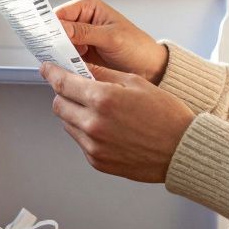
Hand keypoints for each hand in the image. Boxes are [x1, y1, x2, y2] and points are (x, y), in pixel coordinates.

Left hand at [40, 62, 194, 183]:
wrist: (181, 150)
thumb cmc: (166, 116)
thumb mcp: (136, 83)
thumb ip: (103, 74)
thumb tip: (82, 67)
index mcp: (103, 99)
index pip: (62, 84)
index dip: (51, 73)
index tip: (47, 69)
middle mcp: (93, 124)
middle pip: (59, 105)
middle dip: (64, 94)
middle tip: (78, 89)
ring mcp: (94, 146)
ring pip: (67, 124)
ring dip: (75, 113)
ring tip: (100, 110)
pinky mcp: (97, 161)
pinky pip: (80, 141)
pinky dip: (86, 131)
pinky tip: (108, 127)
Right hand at [55, 0, 168, 83]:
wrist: (149, 68)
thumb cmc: (137, 46)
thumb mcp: (111, 37)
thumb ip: (85, 32)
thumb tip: (62, 28)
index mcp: (88, 8)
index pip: (60, 13)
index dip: (50, 24)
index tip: (44, 37)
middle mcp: (81, 22)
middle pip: (55, 30)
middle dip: (53, 42)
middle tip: (53, 52)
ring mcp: (80, 40)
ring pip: (58, 46)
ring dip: (59, 55)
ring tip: (64, 62)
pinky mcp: (80, 56)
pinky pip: (65, 59)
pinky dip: (65, 65)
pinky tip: (69, 69)